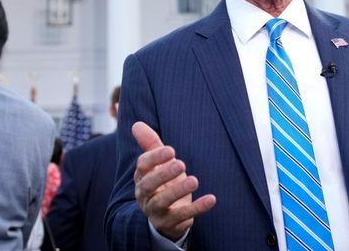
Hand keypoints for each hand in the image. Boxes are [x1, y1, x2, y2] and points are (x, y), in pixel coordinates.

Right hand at [132, 122, 216, 240]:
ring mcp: (155, 211)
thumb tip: (136, 124)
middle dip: (164, 174)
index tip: (171, 150)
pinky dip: (197, 208)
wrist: (166, 215)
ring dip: (178, 191)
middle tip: (181, 164)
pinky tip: (211, 198)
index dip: (155, 158)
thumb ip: (150, 144)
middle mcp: (145, 194)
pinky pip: (182, 217)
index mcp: (142, 177)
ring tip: (194, 180)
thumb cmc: (163, 183)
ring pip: (162, 202)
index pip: (143, 166)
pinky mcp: (169, 223)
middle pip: (149, 185)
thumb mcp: (158, 164)